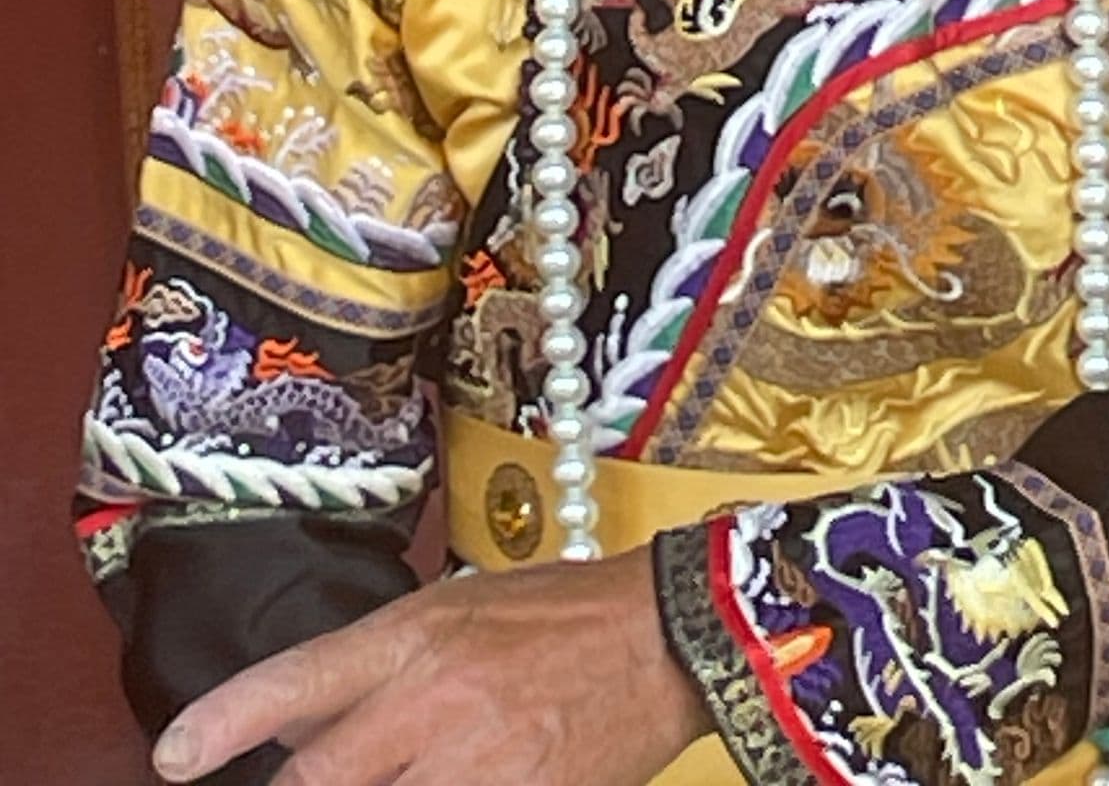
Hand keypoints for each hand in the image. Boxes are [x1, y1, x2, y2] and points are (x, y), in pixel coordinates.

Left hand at [150, 543, 711, 784]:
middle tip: (308, 785)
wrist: (666, 635)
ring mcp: (479, 764)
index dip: (222, 724)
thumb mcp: (458, 608)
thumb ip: (378, 664)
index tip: (174, 759)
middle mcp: (434, 700)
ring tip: (398, 775)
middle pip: (318, 782)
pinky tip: (441, 785)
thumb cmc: (563, 614)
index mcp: (417, 634)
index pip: (297, 680)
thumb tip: (301, 720)